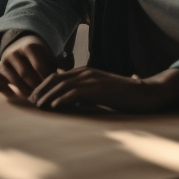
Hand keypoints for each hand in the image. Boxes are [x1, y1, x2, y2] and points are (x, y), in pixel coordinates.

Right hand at [0, 34, 57, 101]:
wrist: (20, 46)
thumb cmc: (39, 57)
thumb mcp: (48, 57)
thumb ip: (57, 67)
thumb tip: (66, 78)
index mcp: (29, 47)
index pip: (39, 66)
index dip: (47, 80)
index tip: (54, 89)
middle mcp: (14, 52)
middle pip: (26, 74)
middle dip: (36, 87)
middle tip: (44, 97)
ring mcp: (4, 61)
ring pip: (13, 79)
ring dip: (24, 91)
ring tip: (34, 99)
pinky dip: (7, 92)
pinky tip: (16, 97)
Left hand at [27, 67, 178, 112]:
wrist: (146, 93)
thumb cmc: (123, 96)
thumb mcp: (100, 92)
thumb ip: (86, 94)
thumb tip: (73, 103)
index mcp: (85, 72)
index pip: (57, 76)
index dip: (43, 86)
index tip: (34, 97)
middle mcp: (86, 72)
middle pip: (56, 79)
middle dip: (41, 90)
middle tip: (31, 103)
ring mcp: (93, 79)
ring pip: (63, 85)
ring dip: (49, 96)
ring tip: (39, 106)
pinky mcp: (100, 89)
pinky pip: (77, 93)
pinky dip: (64, 99)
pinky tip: (55, 106)